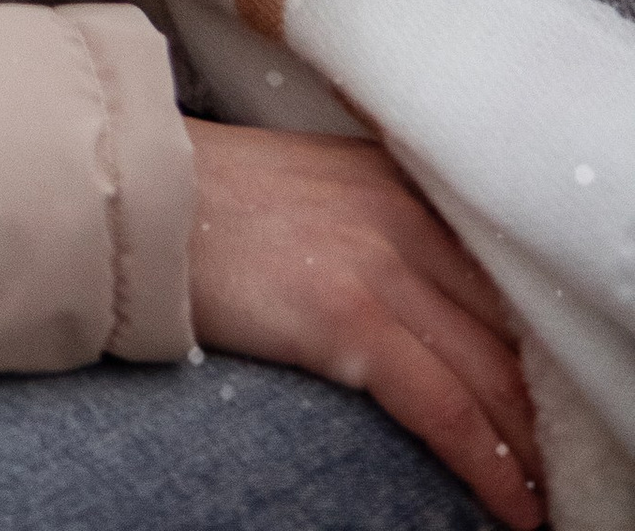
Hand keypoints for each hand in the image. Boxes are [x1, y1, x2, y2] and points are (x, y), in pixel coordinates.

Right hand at [183, 119, 542, 526]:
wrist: (128, 191)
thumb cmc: (194, 199)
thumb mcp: (301, 187)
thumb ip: (362, 221)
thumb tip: (403, 291)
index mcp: (391, 181)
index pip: (491, 277)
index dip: (524, 347)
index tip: (536, 397)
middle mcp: (403, 215)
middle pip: (504, 328)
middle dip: (536, 401)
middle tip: (552, 455)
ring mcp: (381, 263)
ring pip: (492, 375)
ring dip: (527, 443)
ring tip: (541, 492)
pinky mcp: (351, 316)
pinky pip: (448, 408)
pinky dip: (490, 462)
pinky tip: (512, 501)